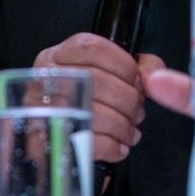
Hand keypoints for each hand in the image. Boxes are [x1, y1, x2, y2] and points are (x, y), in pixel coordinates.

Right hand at [33, 33, 163, 163]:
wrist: (59, 139)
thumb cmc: (92, 101)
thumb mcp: (113, 73)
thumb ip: (140, 66)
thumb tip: (151, 76)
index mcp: (63, 54)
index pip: (94, 49)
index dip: (124, 66)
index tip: (138, 83)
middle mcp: (48, 76)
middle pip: (95, 81)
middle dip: (127, 100)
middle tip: (138, 113)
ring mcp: (43, 107)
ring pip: (92, 113)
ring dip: (122, 126)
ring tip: (130, 132)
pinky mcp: (46, 139)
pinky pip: (85, 141)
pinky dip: (111, 146)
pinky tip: (119, 147)